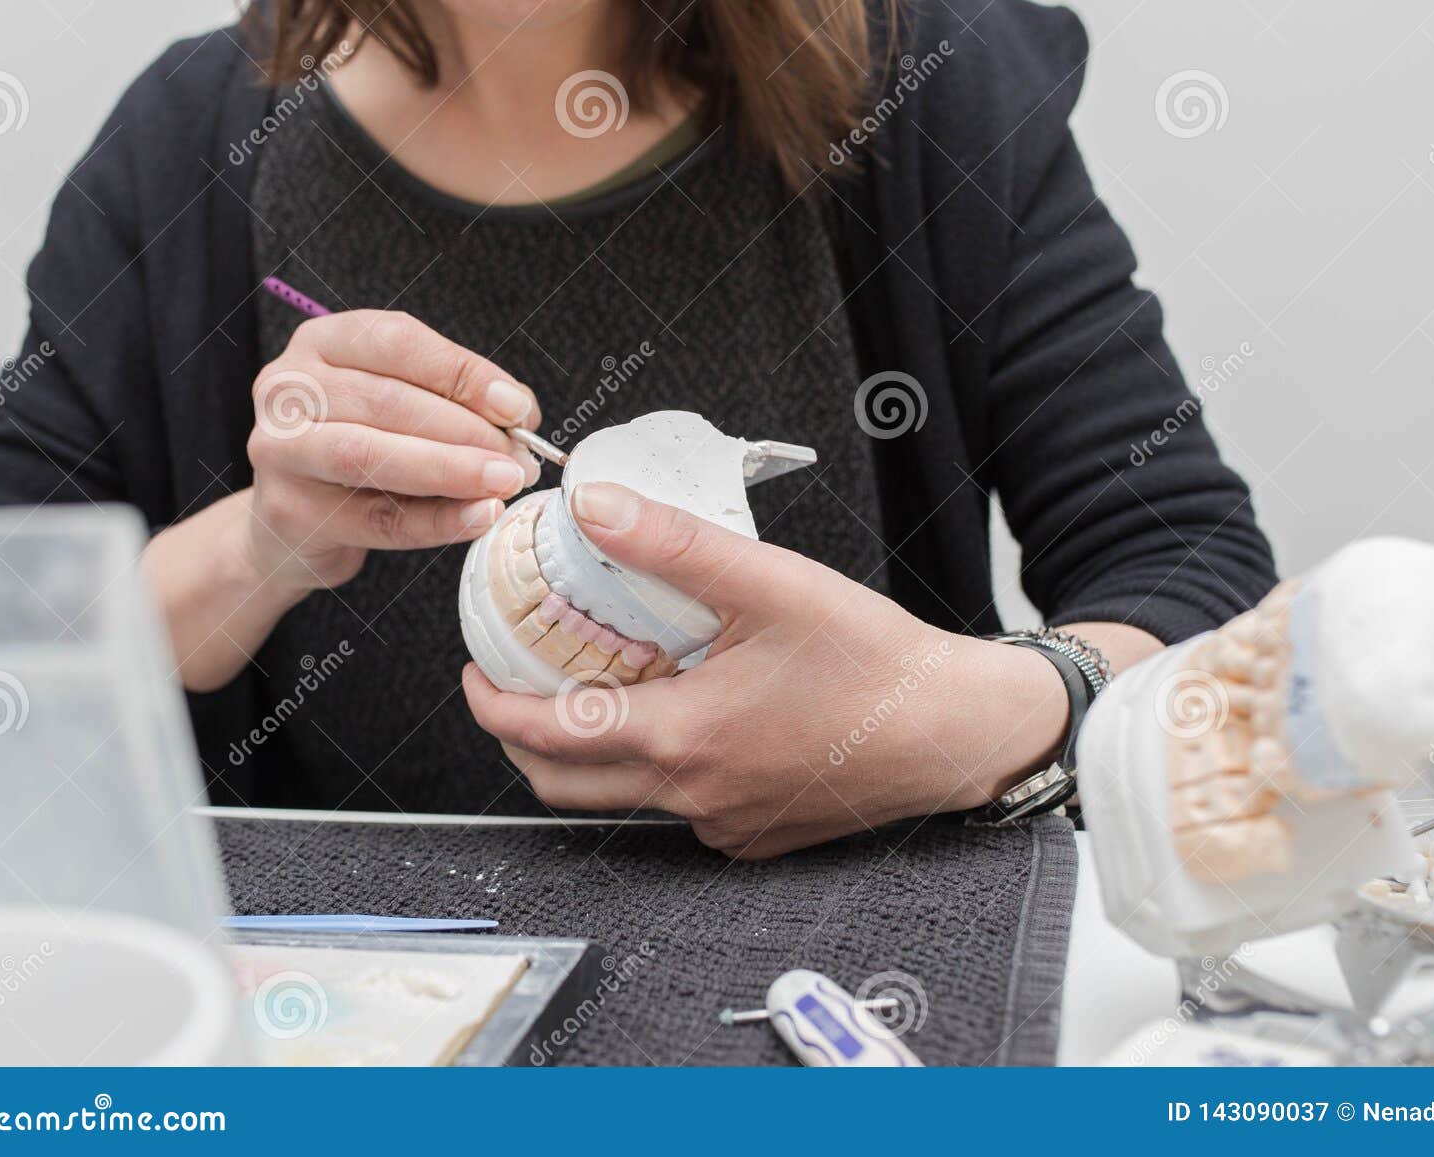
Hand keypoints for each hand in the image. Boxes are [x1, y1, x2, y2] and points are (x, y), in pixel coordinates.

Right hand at [241, 310, 542, 592]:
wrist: (294, 523)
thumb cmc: (359, 447)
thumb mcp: (400, 405)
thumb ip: (453, 399)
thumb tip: (518, 414)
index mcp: (322, 343)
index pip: (398, 343)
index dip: (463, 374)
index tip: (517, 407)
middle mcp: (288, 387)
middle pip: (387, 401)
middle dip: (467, 429)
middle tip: (519, 457)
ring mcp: (279, 450)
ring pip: (371, 455)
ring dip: (451, 469)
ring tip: (505, 480)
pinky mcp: (289, 512)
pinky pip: (376, 519)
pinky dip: (437, 520)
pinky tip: (479, 516)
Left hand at [463, 482, 1072, 858]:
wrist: (956, 729)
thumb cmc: (878, 666)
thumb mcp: (771, 584)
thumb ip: (673, 544)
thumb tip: (592, 509)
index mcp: (683, 739)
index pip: (545, 736)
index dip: (492, 704)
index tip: (476, 669)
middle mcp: (693, 795)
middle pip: (563, 782)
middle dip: (521, 737)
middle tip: (517, 683)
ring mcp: (723, 822)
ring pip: (620, 796)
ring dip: (590, 748)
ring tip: (602, 684)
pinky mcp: (753, 832)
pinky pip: (678, 805)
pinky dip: (657, 764)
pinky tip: (687, 711)